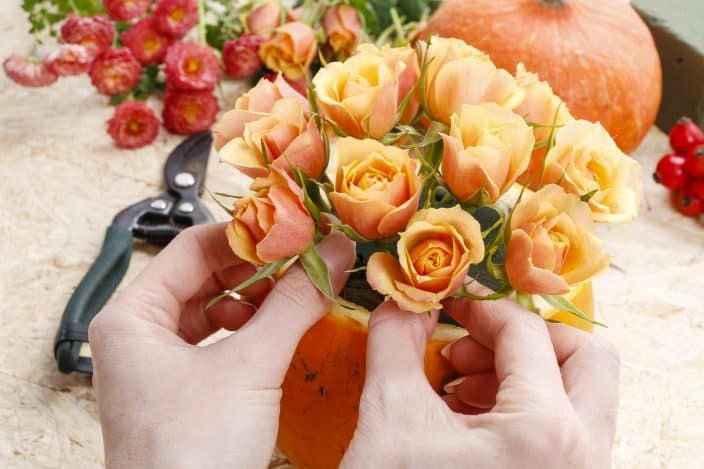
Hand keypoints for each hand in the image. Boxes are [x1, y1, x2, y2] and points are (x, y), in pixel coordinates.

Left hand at [89, 223, 353, 468]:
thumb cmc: (189, 459)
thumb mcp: (250, 367)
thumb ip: (295, 303)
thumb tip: (332, 253)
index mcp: (131, 318)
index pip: (193, 247)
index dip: (248, 235)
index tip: (295, 229)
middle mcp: (139, 338)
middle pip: (204, 276)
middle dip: (259, 269)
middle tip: (305, 258)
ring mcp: (160, 367)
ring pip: (215, 309)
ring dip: (259, 299)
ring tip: (297, 295)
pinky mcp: (183, 393)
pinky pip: (221, 343)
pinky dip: (254, 331)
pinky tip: (280, 331)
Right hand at [341, 297, 619, 468]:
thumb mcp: (389, 416)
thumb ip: (395, 341)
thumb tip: (403, 299)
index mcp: (544, 434)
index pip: (525, 332)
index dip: (480, 308)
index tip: (449, 305)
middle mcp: (583, 457)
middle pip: (586, 357)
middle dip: (527, 338)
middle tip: (475, 343)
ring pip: (582, 396)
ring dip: (524, 373)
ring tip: (459, 382)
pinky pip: (568, 431)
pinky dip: (526, 409)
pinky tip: (469, 418)